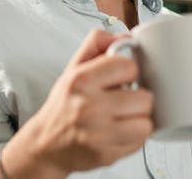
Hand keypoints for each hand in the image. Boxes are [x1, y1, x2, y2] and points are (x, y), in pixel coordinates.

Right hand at [0, 29, 153, 177]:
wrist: (45, 143)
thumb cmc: (63, 105)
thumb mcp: (73, 68)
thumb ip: (97, 45)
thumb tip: (125, 36)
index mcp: (81, 80)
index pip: (128, 67)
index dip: (129, 71)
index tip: (122, 77)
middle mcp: (89, 106)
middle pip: (144, 98)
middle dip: (138, 98)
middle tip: (125, 100)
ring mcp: (98, 134)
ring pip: (146, 123)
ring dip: (139, 120)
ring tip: (125, 117)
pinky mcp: (106, 154)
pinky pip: (140, 143)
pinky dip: (134, 138)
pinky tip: (120, 132)